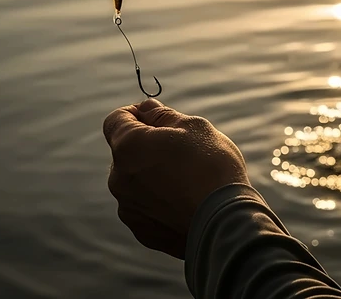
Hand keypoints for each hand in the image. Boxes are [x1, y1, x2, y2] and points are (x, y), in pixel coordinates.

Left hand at [103, 98, 250, 259]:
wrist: (225, 221)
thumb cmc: (211, 165)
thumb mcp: (193, 126)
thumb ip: (162, 116)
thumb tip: (145, 109)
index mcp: (128, 146)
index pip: (115, 120)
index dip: (134, 113)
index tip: (155, 116)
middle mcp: (118, 178)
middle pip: (126, 152)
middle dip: (147, 146)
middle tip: (182, 149)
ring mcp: (128, 208)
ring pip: (136, 181)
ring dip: (153, 174)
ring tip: (188, 179)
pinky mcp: (142, 231)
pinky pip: (145, 207)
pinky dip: (160, 200)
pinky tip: (187, 201)